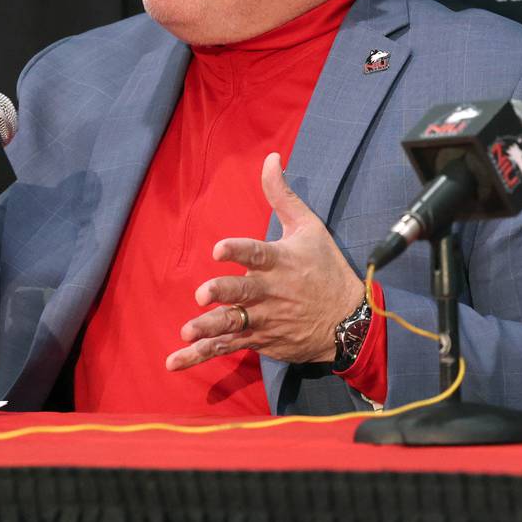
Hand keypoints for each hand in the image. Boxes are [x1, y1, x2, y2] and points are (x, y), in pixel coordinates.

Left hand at [166, 152, 365, 370]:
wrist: (348, 321)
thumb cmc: (326, 269)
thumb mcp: (309, 228)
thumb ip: (282, 195)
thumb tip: (270, 159)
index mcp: (281, 262)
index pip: (257, 254)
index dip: (238, 251)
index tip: (218, 250)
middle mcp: (271, 293)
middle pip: (243, 293)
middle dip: (222, 295)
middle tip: (202, 296)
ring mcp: (265, 320)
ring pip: (233, 325)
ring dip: (209, 328)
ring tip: (188, 332)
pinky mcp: (260, 340)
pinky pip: (227, 348)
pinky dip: (200, 355)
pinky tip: (173, 362)